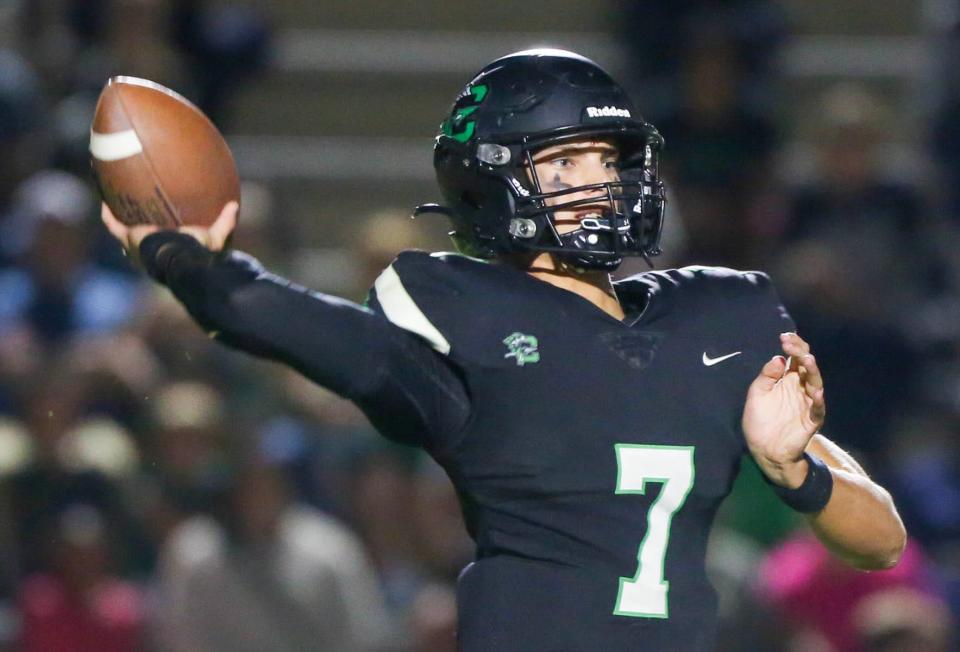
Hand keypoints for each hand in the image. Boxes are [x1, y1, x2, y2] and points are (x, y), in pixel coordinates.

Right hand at [100, 201, 238, 265]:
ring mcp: (138, 246)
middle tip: (136, 209)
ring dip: (120, 217)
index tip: (160, 224)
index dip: (160, 236)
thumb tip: (235, 205)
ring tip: (116, 201)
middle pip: (141, 241)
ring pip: (123, 231)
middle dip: (137, 226)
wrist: (183, 257)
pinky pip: (113, 224)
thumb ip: (225, 222)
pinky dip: (108, 213)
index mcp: (169, 254)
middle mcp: (150, 253)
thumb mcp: (215, 236)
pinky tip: (105, 199)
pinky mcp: (128, 237)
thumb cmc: (200, 252)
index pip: (163, 246)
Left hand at [742, 332, 825, 487]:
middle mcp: (800, 388)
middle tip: (792, 343)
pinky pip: (818, 408)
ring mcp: (808, 402)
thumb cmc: (760, 420)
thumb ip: (766, 376)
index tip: (784, 336)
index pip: (794, 358)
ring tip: (806, 359)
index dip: (792, 346)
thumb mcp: (757, 393)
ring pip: (815, 383)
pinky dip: (817, 400)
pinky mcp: (812, 419)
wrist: (764, 449)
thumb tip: (778, 358)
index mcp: (787, 380)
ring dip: (812, 370)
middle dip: (801, 352)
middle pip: (807, 366)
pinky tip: (815, 392)